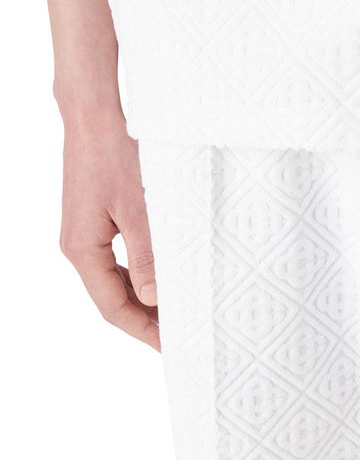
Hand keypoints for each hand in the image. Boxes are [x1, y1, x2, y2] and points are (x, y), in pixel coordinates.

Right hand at [59, 108, 159, 349]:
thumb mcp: (139, 210)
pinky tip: (162, 281)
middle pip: (113, 299)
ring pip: (115, 282)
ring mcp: (86, 234)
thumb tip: (154, 299)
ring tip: (176, 314)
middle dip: (146, 320)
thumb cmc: (114, 154)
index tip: (172, 346)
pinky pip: (117, 262)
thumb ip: (147, 257)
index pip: (113, 308)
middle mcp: (78, 246)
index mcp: (82, 250)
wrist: (95, 114)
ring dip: (144, 300)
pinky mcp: (96, 221)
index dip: (144, 331)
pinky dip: (139, 276)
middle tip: (181, 335)